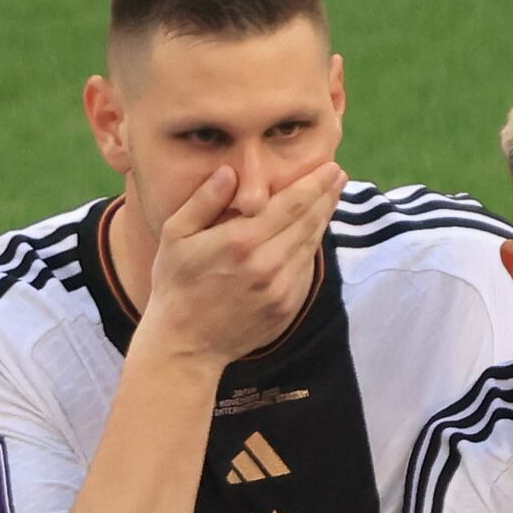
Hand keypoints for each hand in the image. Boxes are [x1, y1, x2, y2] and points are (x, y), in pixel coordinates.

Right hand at [136, 161, 334, 366]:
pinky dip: (311, 248)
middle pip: (308, 221)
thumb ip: (202, 201)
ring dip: (323, 219)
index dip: (314, 183)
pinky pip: (305, 270)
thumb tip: (229, 171)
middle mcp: (267, 264)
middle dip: (326, 195)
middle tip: (338, 175)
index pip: (290, 204)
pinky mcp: (285, 307)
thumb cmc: (175, 286)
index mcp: (241, 242)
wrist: (184, 346)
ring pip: (310, 245)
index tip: (331, 166)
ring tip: (330, 198)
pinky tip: (312, 233)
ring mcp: (280, 289)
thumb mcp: (174, 237)